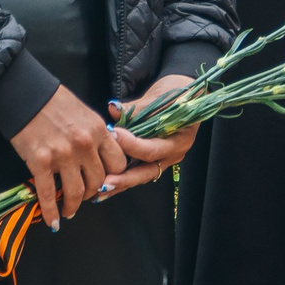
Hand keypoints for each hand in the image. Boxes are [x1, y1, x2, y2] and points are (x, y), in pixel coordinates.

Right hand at [10, 85, 127, 228]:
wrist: (25, 94)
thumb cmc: (55, 101)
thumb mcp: (85, 113)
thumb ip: (96, 135)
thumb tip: (101, 155)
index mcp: (99, 130)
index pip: (118, 162)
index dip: (113, 175)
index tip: (106, 179)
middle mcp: (85, 145)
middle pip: (99, 180)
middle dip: (93, 192)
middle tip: (86, 196)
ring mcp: (63, 155)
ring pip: (77, 192)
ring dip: (74, 206)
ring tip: (70, 211)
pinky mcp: (40, 163)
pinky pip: (48, 195)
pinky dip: (51, 212)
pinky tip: (53, 221)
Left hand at [100, 74, 199, 195]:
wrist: (185, 95)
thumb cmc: (175, 94)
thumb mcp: (160, 97)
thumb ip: (137, 108)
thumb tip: (114, 109)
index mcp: (180, 139)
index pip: (153, 149)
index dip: (132, 145)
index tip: (113, 136)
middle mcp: (173, 154)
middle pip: (147, 171)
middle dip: (124, 179)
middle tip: (105, 183)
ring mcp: (164, 159)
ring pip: (141, 176)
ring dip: (120, 183)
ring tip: (99, 190)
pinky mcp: (154, 160)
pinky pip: (138, 172)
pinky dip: (122, 179)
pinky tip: (105, 187)